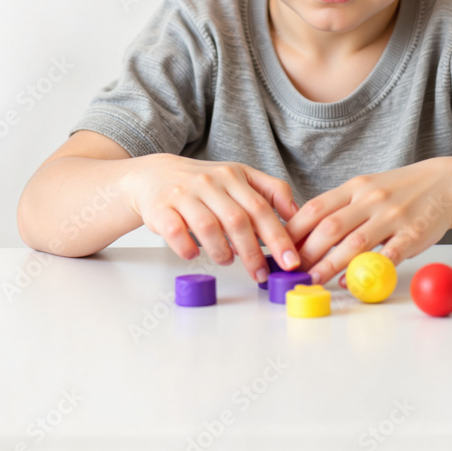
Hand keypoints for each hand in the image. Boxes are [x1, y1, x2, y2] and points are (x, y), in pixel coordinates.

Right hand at [120, 154, 300, 282]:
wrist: (155, 175)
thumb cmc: (204, 183)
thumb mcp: (239, 176)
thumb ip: (270, 190)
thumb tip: (296, 214)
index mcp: (233, 175)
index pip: (260, 208)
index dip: (278, 237)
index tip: (291, 261)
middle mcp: (210, 182)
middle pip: (237, 220)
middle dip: (253, 253)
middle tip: (262, 275)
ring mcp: (184, 194)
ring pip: (208, 227)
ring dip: (222, 251)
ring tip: (228, 262)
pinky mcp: (160, 208)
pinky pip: (175, 232)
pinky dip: (187, 247)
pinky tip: (194, 254)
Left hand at [284, 158, 451, 285]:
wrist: (446, 184)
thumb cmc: (400, 190)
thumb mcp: (368, 189)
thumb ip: (342, 207)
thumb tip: (307, 234)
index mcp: (355, 187)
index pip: (316, 207)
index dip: (294, 229)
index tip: (278, 248)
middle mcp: (370, 199)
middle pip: (330, 226)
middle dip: (306, 250)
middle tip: (290, 270)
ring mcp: (391, 216)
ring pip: (354, 242)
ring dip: (330, 264)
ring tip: (312, 279)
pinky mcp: (412, 234)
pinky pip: (387, 254)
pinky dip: (367, 269)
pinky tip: (351, 282)